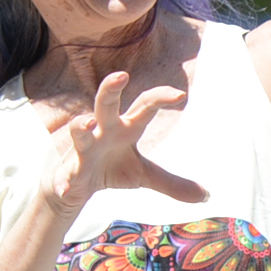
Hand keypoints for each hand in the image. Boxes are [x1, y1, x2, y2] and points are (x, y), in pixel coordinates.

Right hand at [42, 70, 197, 212]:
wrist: (75, 186)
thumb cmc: (112, 168)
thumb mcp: (144, 175)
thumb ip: (172, 182)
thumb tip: (206, 195)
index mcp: (125, 128)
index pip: (144, 105)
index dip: (160, 97)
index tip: (180, 95)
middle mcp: (103, 131)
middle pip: (106, 103)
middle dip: (111, 88)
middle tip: (122, 75)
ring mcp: (84, 149)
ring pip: (80, 131)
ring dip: (82, 126)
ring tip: (88, 123)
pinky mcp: (70, 171)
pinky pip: (66, 175)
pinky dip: (65, 181)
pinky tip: (65, 188)